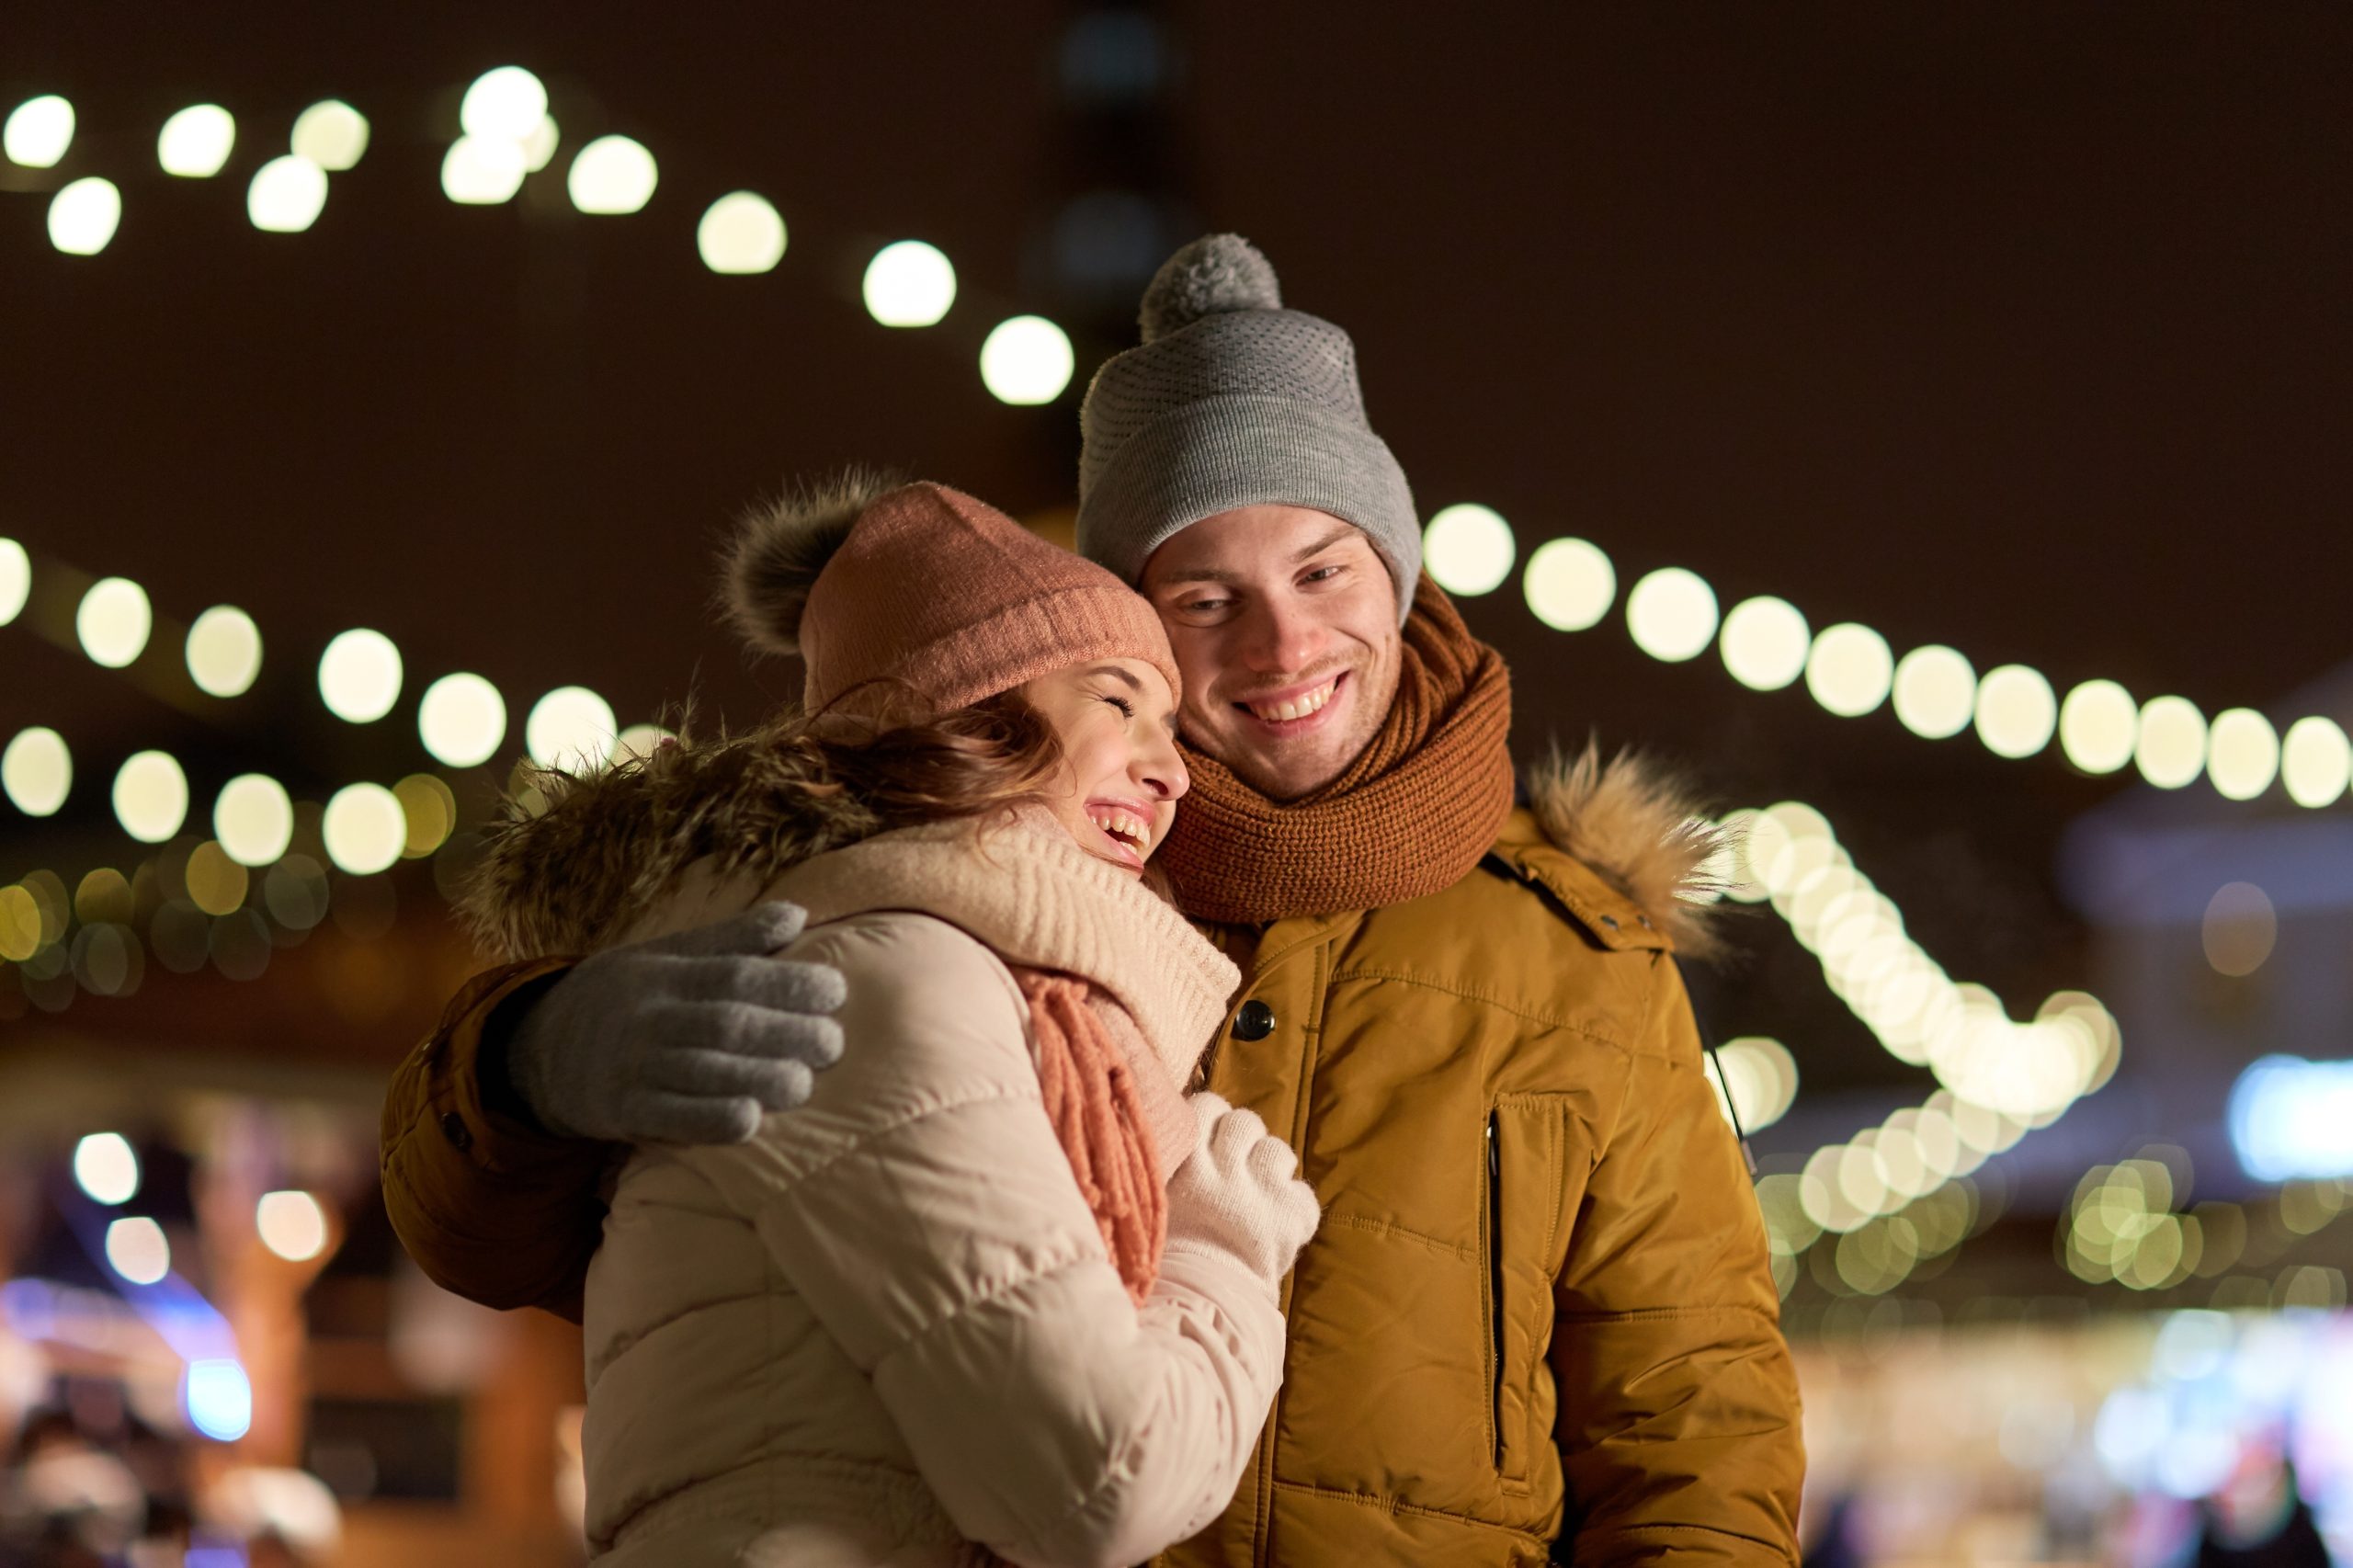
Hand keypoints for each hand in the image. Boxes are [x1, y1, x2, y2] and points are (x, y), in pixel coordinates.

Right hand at [505, 902, 846, 1144]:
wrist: (538, 1048)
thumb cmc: (624, 998)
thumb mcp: (666, 956)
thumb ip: (731, 940)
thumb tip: (797, 915)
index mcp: (666, 973)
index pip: (735, 973)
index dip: (788, 981)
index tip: (836, 990)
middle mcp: (650, 1016)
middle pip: (726, 1022)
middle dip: (786, 1032)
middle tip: (834, 1042)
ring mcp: (634, 1064)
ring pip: (702, 1069)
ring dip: (759, 1077)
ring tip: (804, 1082)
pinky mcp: (621, 1110)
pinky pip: (668, 1118)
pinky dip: (709, 1120)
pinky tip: (750, 1120)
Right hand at [1162, 1093, 1320, 1292]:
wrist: (1200, 1313)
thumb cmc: (1165, 1264)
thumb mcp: (1154, 1206)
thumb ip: (1164, 1169)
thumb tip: (1165, 1131)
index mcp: (1188, 1166)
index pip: (1208, 1106)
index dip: (1211, 1118)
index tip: (1207, 1135)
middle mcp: (1227, 1172)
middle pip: (1245, 1122)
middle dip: (1242, 1139)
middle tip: (1233, 1165)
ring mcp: (1263, 1195)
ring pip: (1278, 1152)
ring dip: (1269, 1168)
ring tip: (1256, 1193)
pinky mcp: (1293, 1220)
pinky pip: (1303, 1194)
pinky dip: (1293, 1207)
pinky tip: (1276, 1223)